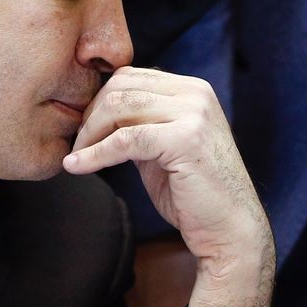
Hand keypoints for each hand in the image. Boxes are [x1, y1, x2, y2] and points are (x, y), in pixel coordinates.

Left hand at [63, 67, 273, 306]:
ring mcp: (194, 113)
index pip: (130, 76)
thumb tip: (96, 114)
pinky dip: (95, 154)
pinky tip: (78, 167)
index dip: (98, 102)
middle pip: (122, 86)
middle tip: (76, 147)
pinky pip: (126, 139)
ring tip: (76, 158)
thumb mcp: (163, 147)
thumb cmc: (195, 195)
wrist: (230, 230)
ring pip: (120, 106)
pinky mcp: (186, 139)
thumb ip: (140, 124)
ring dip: (89, 134)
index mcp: (192, 89)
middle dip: (90, 116)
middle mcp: (196, 93)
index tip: (81, 131)